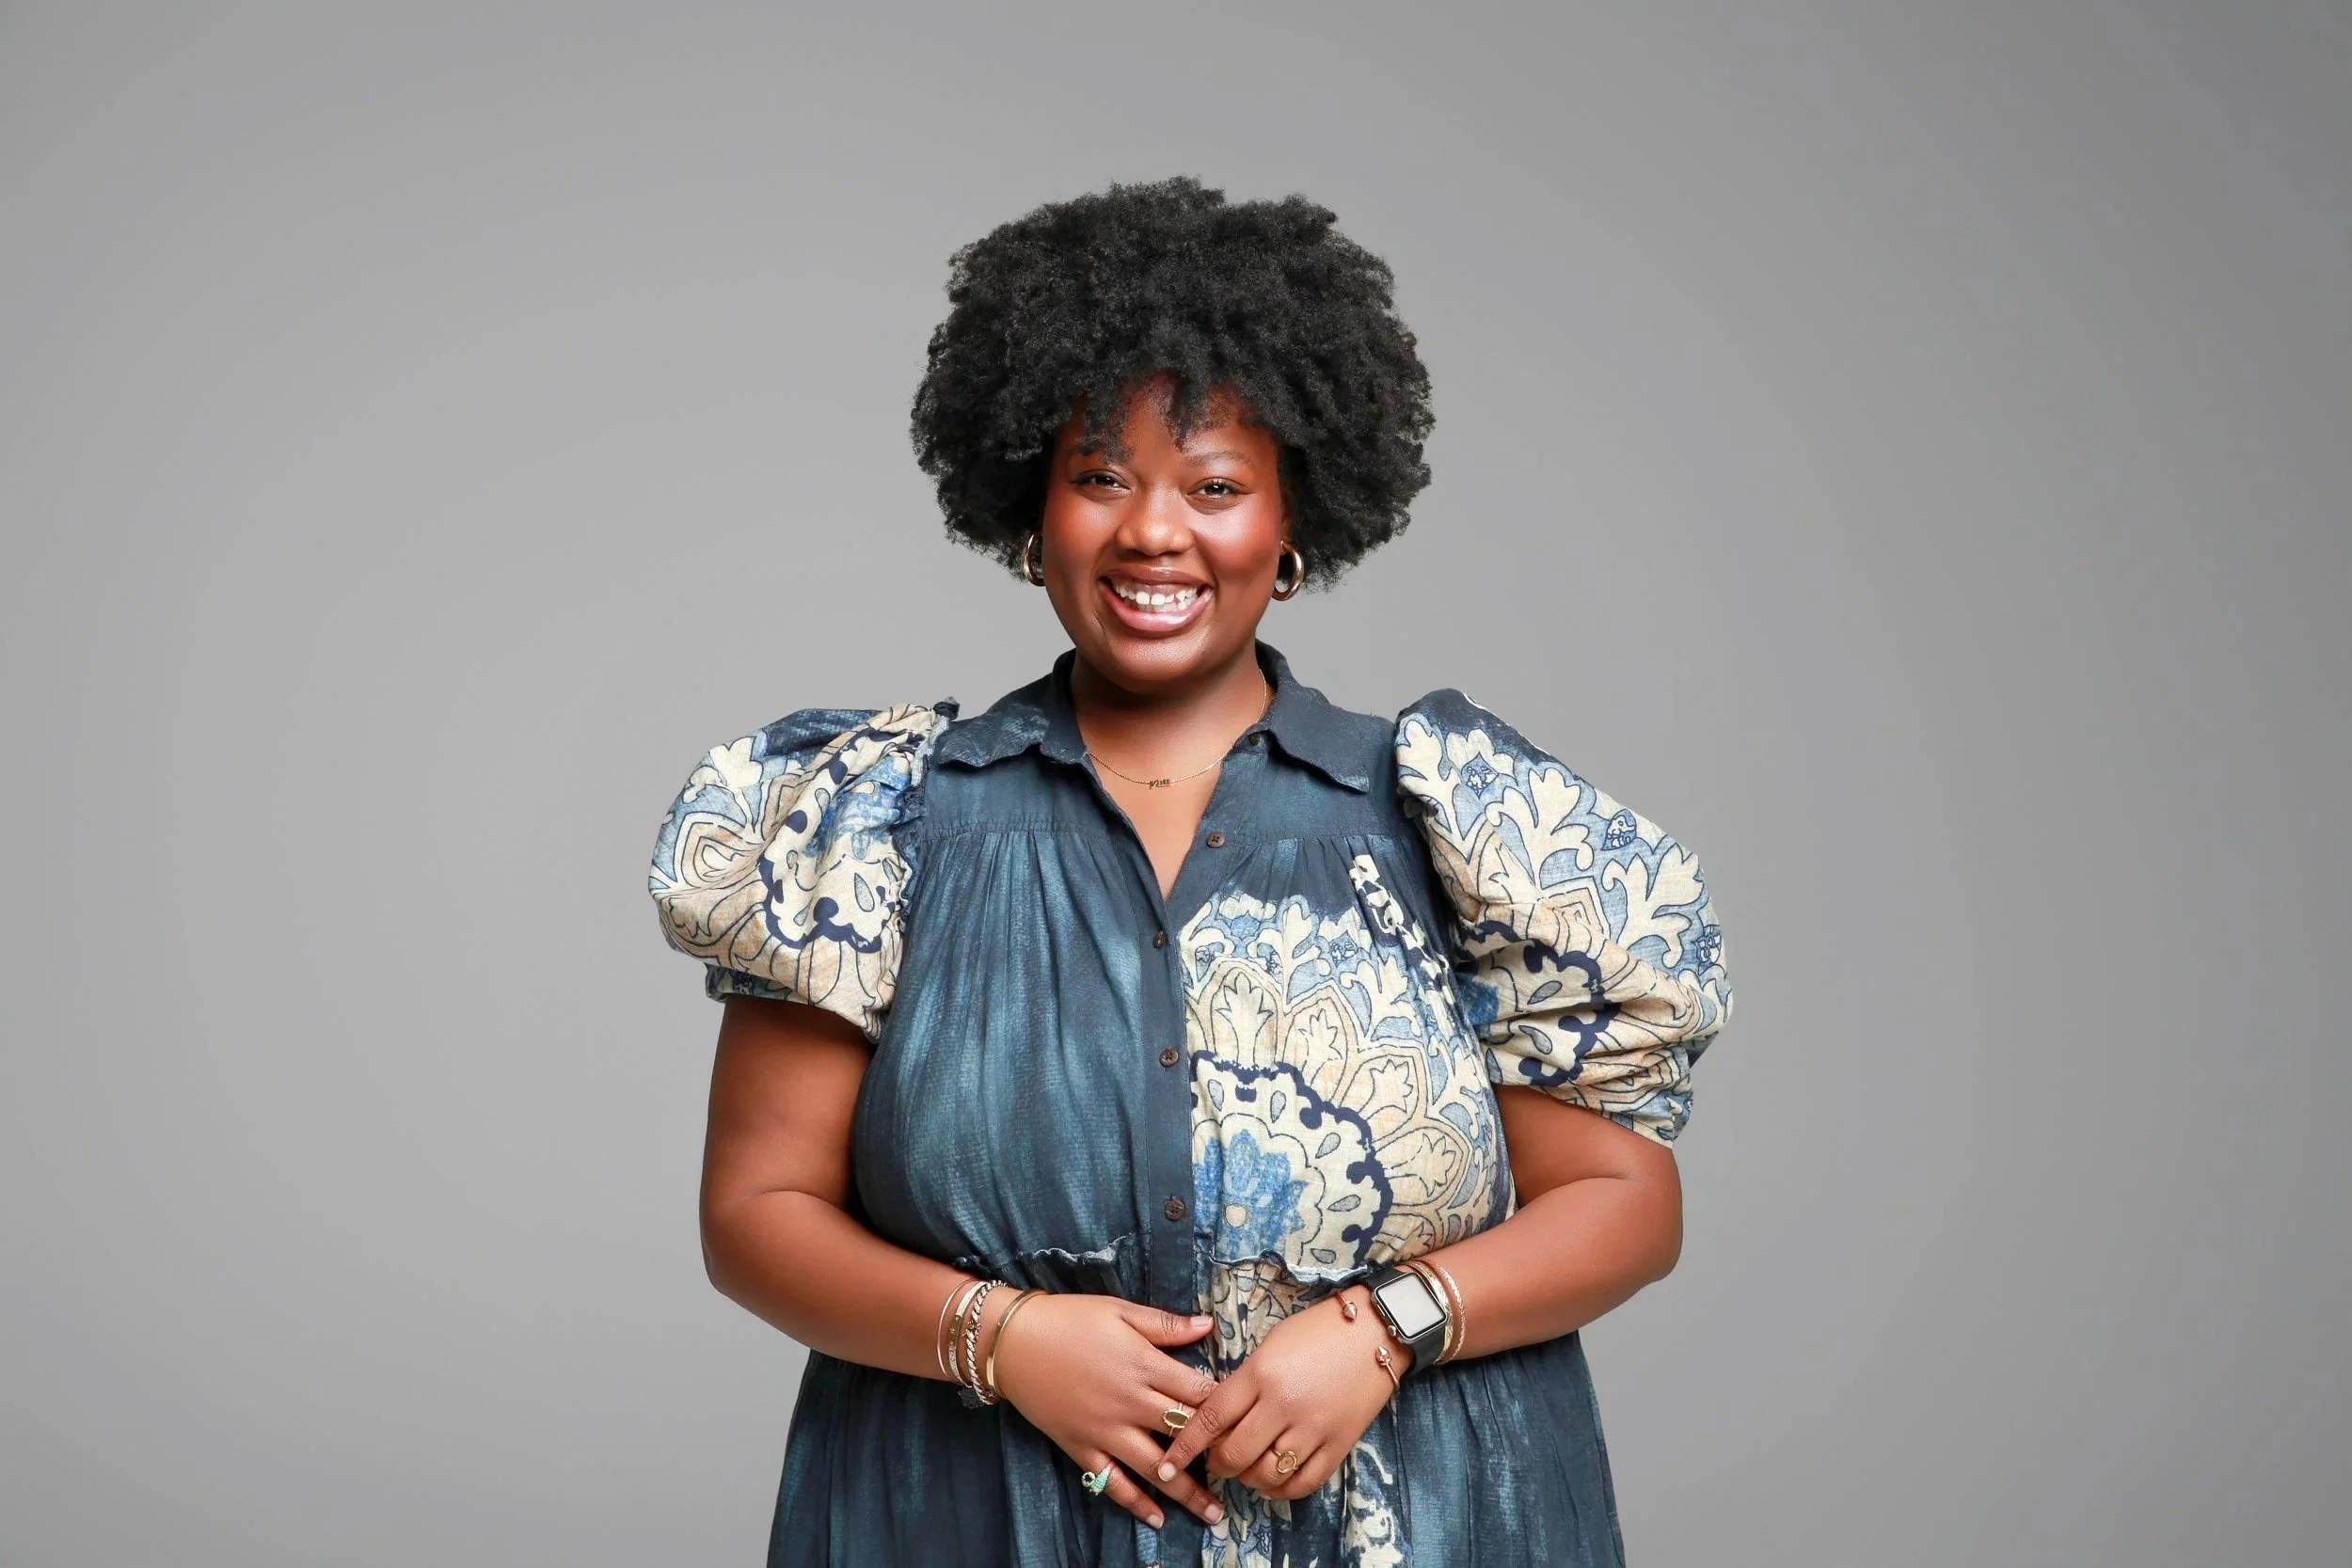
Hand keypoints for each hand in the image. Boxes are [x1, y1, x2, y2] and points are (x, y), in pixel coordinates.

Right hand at [989, 1293, 1226, 1530]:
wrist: (1013, 1341)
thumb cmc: (1070, 1319)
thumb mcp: (1120, 1310)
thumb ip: (1166, 1324)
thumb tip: (1209, 1326)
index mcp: (1145, 1365)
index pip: (1199, 1393)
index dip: (1226, 1408)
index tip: (1248, 1420)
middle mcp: (1130, 1403)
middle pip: (1184, 1435)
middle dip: (1217, 1455)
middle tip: (1244, 1473)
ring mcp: (1105, 1430)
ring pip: (1155, 1468)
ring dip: (1186, 1492)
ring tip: (1213, 1514)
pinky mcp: (1082, 1447)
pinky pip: (1112, 1483)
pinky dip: (1135, 1503)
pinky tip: (1157, 1518)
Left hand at [1154, 1283, 1404, 1502]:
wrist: (1375, 1331)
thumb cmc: (1317, 1330)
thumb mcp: (1269, 1346)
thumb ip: (1243, 1383)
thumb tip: (1218, 1419)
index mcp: (1260, 1374)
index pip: (1210, 1419)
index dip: (1184, 1447)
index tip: (1167, 1465)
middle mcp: (1283, 1405)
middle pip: (1235, 1455)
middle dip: (1217, 1464)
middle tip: (1216, 1460)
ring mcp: (1313, 1428)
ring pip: (1266, 1474)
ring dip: (1248, 1477)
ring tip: (1247, 1467)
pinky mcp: (1339, 1444)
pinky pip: (1302, 1483)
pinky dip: (1282, 1488)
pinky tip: (1275, 1478)